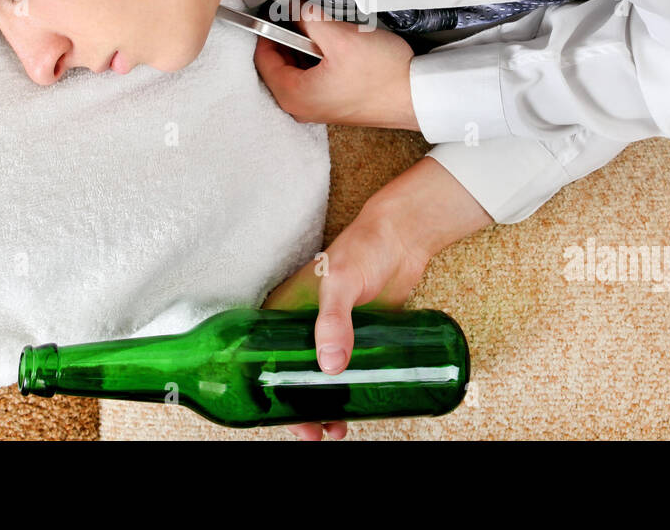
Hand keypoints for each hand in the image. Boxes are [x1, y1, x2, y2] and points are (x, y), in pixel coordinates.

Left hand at [253, 1, 419, 130]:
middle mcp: (301, 107)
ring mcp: (318, 107)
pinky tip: (340, 47)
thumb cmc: (384, 77)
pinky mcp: (335, 102)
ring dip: (308, 46)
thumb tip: (293, 8)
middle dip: (290, 37)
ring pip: (299, 68)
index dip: (268, 30)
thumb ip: (308, 18)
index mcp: (294, 96)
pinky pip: (316, 75)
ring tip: (329, 32)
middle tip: (306, 18)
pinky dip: (321, 58)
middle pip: (280, 63)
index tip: (277, 12)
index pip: (263, 58)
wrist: (417, 97)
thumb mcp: (340, 37)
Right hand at [262, 201, 431, 440]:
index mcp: (286, 310)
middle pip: (292, 375)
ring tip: (337, 429)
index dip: (269, 390)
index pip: (265, 357)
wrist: (404, 237)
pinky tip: (357, 411)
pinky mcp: (361, 338)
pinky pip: (350, 371)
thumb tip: (330, 366)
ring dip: (325, 406)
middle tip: (315, 432)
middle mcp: (304, 325)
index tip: (283, 417)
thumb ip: (334, 320)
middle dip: (300, 408)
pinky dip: (348, 394)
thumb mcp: (340, 281)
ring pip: (321, 379)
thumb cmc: (364, 247)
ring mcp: (334, 333)